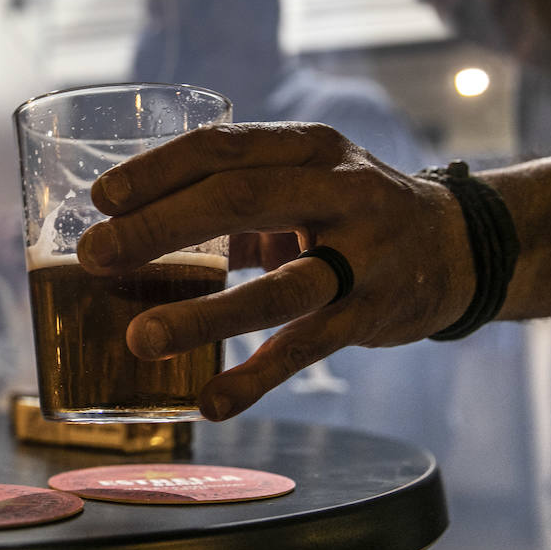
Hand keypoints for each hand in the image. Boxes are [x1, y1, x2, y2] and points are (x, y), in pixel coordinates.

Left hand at [76, 122, 473, 420]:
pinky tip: (210, 402)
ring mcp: (363, 256)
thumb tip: (131, 230)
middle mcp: (340, 191)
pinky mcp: (372, 315)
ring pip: (277, 288)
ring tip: (140, 339)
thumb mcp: (303, 182)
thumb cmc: (350, 211)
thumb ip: (232, 201)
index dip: (158, 170)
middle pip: (240, 202)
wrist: (457, 247)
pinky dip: (255, 379)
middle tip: (92, 257)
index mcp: (309, 149)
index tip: (100, 200)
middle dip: (158, 228)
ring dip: (202, 316)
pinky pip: (306, 349)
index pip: (223, 148)